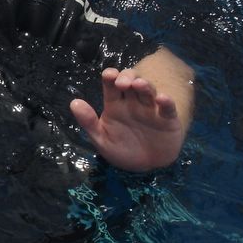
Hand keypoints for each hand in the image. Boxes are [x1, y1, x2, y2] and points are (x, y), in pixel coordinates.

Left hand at [70, 67, 186, 171]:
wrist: (144, 167)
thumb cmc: (121, 150)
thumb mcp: (101, 139)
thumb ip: (88, 122)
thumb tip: (74, 103)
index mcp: (115, 105)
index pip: (111, 86)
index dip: (110, 77)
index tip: (108, 74)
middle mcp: (133, 103)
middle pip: (131, 82)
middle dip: (127, 77)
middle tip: (122, 83)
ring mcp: (151, 109)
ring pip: (149, 91)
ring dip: (145, 85)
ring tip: (138, 85)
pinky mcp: (167, 120)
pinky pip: (168, 108)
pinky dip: (167, 102)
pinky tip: (162, 99)